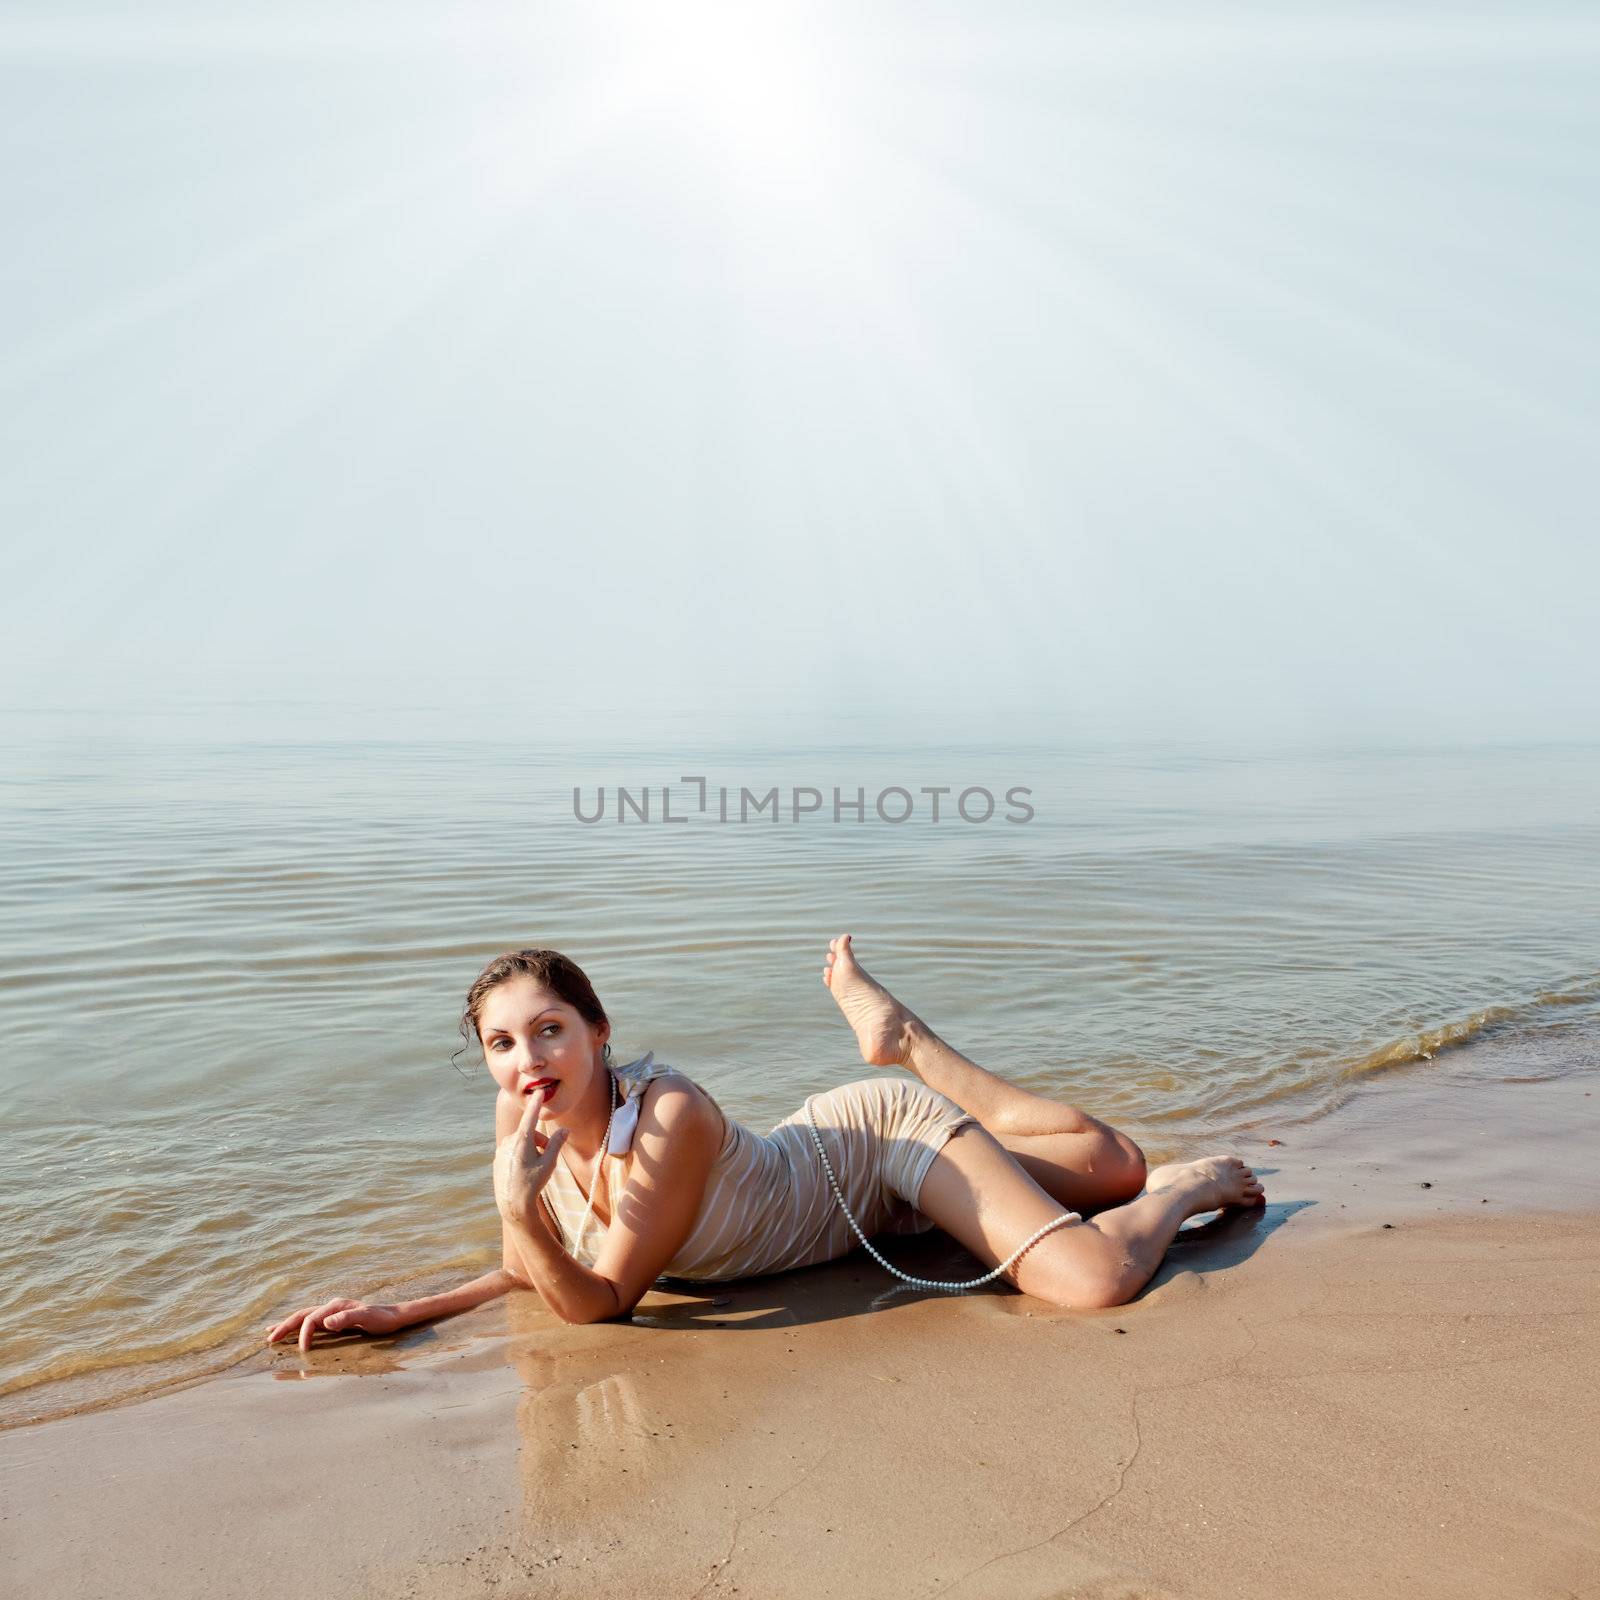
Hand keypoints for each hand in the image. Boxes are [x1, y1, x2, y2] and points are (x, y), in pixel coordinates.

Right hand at [266, 1297, 404, 1351]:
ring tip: (270, 1333)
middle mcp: (331, 1307)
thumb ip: (347, 1318)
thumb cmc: (382, 1319)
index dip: (304, 1334)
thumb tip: (326, 1322)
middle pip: (302, 1315)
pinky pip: (311, 1323)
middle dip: (285, 1326)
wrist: (393, 1316)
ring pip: (303, 1317)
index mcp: (335, 1306)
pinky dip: (298, 1327)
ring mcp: (331, 1313)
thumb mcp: (367, 1318)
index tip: (304, 1351)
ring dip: (287, 1325)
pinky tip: (292, 1332)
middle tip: (269, 1339)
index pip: (311, 1319)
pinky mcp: (333, 1320)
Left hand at [493, 1084, 569, 1224]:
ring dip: (531, 1149)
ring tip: (536, 1168)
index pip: (531, 1116)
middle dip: (540, 1141)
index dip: (536, 1103)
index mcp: (521, 1140)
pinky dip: (521, 1157)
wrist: (512, 1205)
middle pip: (529, 1133)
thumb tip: (564, 1130)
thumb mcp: (549, 1163)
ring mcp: (501, 1150)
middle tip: (548, 1156)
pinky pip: (512, 1152)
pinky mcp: (497, 1159)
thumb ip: (556, 1144)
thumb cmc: (533, 1183)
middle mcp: (508, 1142)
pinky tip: (525, 1173)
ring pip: (521, 1143)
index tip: (539, 1091)